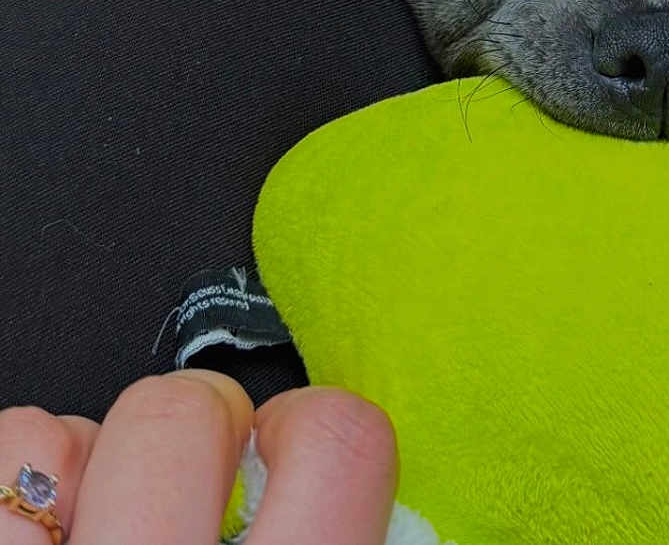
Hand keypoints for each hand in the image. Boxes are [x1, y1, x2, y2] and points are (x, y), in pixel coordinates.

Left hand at [0, 371, 396, 543]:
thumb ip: (342, 538)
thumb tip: (361, 485)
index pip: (341, 440)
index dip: (314, 422)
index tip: (289, 448)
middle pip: (187, 408)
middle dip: (195, 422)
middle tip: (196, 483)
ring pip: (68, 432)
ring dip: (90, 459)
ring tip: (105, 517)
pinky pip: (6, 452)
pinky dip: (21, 479)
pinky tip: (52, 528)